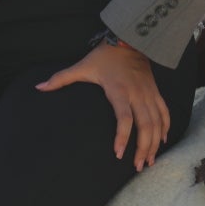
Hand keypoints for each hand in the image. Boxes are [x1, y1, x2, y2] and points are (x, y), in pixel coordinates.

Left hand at [38, 41, 170, 170]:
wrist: (130, 38)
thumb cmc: (104, 55)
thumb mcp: (83, 66)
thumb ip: (61, 78)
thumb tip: (39, 88)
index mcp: (119, 90)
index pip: (124, 117)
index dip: (122, 137)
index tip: (119, 154)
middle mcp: (137, 94)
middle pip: (145, 125)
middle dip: (143, 148)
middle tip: (137, 166)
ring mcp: (148, 94)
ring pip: (157, 122)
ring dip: (155, 143)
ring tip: (149, 161)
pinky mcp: (155, 91)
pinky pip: (164, 112)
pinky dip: (165, 127)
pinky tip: (163, 141)